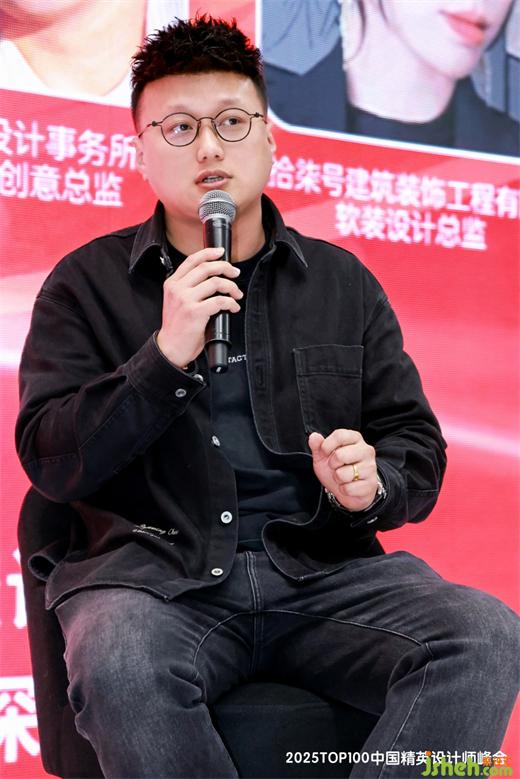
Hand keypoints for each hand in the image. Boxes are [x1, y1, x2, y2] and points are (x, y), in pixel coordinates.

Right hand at [156, 247, 242, 367]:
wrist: (170, 348)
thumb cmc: (176, 327)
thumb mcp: (176, 301)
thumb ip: (188, 288)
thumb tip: (212, 278)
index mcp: (172, 283)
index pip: (192, 260)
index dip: (209, 253)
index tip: (221, 253)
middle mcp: (178, 289)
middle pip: (206, 268)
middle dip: (226, 267)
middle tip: (235, 273)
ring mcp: (186, 300)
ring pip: (216, 282)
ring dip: (232, 287)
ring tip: (236, 294)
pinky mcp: (195, 312)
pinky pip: (220, 301)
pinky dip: (231, 303)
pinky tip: (233, 307)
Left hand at [308, 429, 377, 511]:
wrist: (348, 490)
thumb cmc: (337, 469)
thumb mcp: (323, 456)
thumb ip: (317, 445)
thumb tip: (314, 436)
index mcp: (355, 439)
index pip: (339, 435)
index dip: (326, 446)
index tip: (324, 453)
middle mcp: (366, 450)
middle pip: (339, 455)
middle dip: (332, 465)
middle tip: (336, 467)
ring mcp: (370, 467)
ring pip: (343, 474)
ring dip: (338, 479)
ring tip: (343, 477)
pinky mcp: (371, 484)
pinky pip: (348, 489)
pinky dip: (344, 490)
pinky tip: (349, 486)